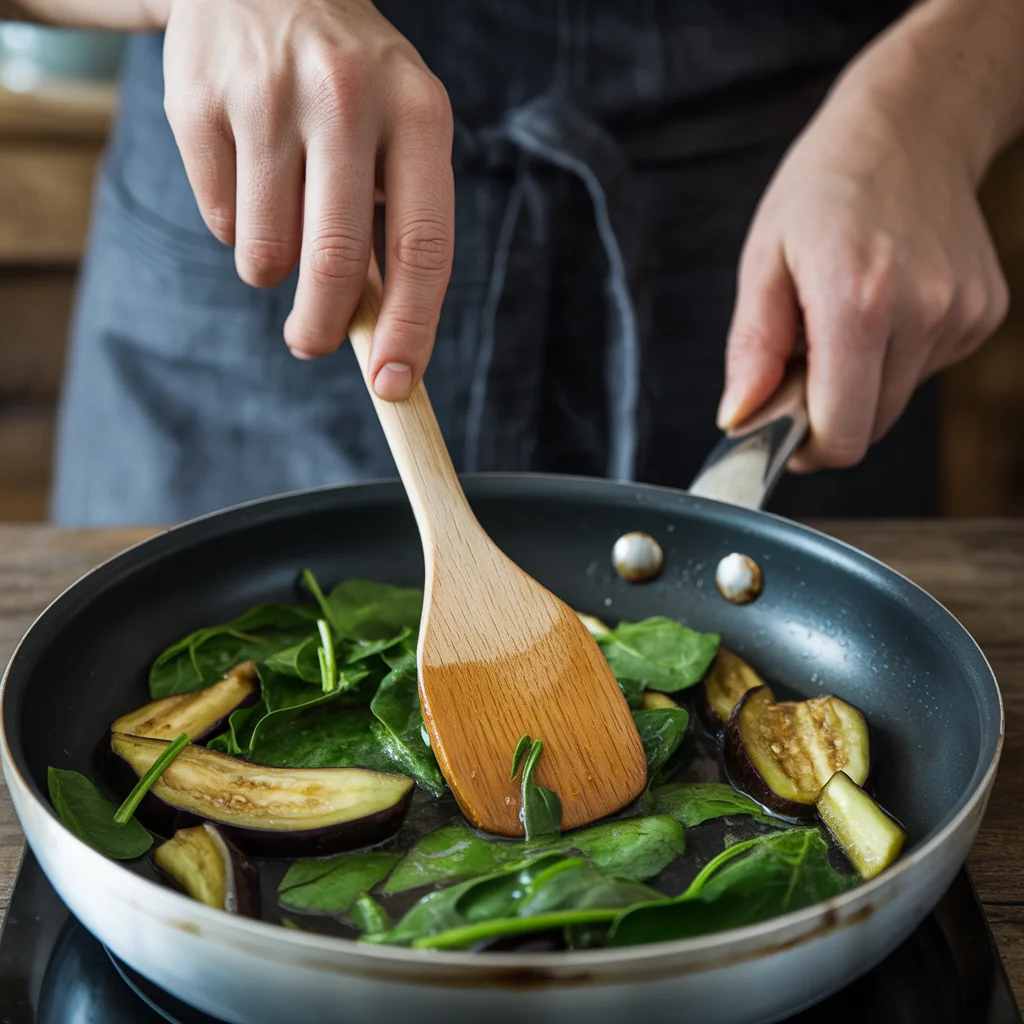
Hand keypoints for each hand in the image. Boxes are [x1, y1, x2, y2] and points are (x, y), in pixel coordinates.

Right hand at [161, 0, 453, 398]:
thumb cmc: (353, 84)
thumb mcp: (401, 130)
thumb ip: (399, 225)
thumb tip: (388, 341)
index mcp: (417, 112)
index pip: (423, 246)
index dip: (412, 327)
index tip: (394, 384)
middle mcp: (345, 98)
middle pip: (334, 264)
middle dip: (322, 328)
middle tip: (313, 344)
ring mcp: (265, 97)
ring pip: (266, 255)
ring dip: (273, 271)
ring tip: (284, 223)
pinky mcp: (197, 103)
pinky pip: (219, 221)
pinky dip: (236, 226)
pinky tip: (250, 176)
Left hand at [718, 52, 1008, 469]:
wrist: (913, 124)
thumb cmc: (824, 188)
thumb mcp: (763, 261)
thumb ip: (752, 350)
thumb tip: (740, 419)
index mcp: (856, 301)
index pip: (843, 433)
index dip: (806, 446)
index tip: (782, 429)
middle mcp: (922, 312)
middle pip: (870, 426)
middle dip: (829, 412)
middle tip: (803, 359)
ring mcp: (962, 313)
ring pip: (897, 400)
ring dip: (861, 381)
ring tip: (842, 316)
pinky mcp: (984, 312)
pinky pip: (925, 369)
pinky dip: (895, 355)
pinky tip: (885, 302)